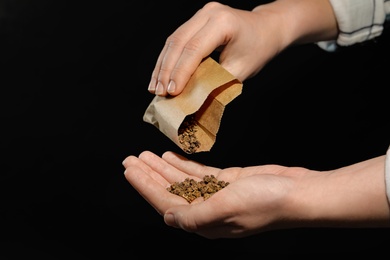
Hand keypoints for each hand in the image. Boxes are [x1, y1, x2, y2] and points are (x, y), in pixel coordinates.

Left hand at [122, 151, 388, 238]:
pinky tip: (170, 157)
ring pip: (181, 181)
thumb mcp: (227, 208)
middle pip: (169, 191)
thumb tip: (169, 218)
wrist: (298, 193)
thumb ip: (195, 215)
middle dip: (148, 175)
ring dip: (162, 168)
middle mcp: (206, 210)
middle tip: (131, 159)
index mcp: (204, 222)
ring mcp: (216, 195)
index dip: (145, 187)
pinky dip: (183, 165)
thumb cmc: (267, 202)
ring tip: (145, 155)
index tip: (130, 170)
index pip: (165, 203)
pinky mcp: (226, 182)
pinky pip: (198, 174)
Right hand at [147, 2, 284, 96]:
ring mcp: (201, 13)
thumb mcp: (240, 70)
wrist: (268, 29)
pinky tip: (160, 75)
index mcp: (223, 22)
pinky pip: (177, 39)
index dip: (180, 72)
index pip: (194, 48)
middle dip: (166, 71)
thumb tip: (189, 98)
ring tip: (154, 88)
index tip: (172, 93)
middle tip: (159, 93)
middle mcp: (209, 13)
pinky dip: (168, 59)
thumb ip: (215, 82)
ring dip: (162, 66)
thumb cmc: (258, 50)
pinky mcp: (197, 19)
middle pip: (178, 42)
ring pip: (173, 40)